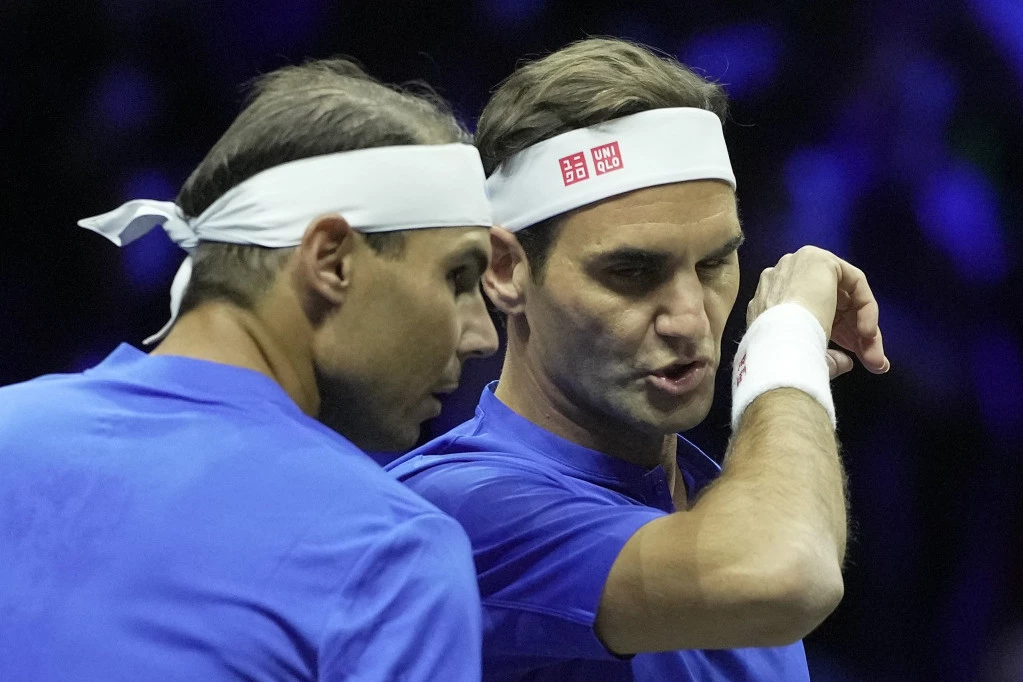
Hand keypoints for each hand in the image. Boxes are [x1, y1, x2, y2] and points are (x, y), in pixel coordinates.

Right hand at [747, 246, 888, 375]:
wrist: (779, 346)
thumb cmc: (784, 356)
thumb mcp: (804, 356)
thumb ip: (825, 355)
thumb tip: (845, 362)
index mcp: (771, 300)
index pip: (813, 314)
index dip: (838, 338)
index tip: (854, 361)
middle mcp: (782, 279)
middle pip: (831, 305)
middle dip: (854, 335)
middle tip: (873, 362)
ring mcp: (798, 265)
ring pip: (844, 296)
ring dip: (862, 326)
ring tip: (874, 356)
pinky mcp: (819, 260)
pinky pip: (854, 282)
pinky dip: (866, 308)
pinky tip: (867, 334)